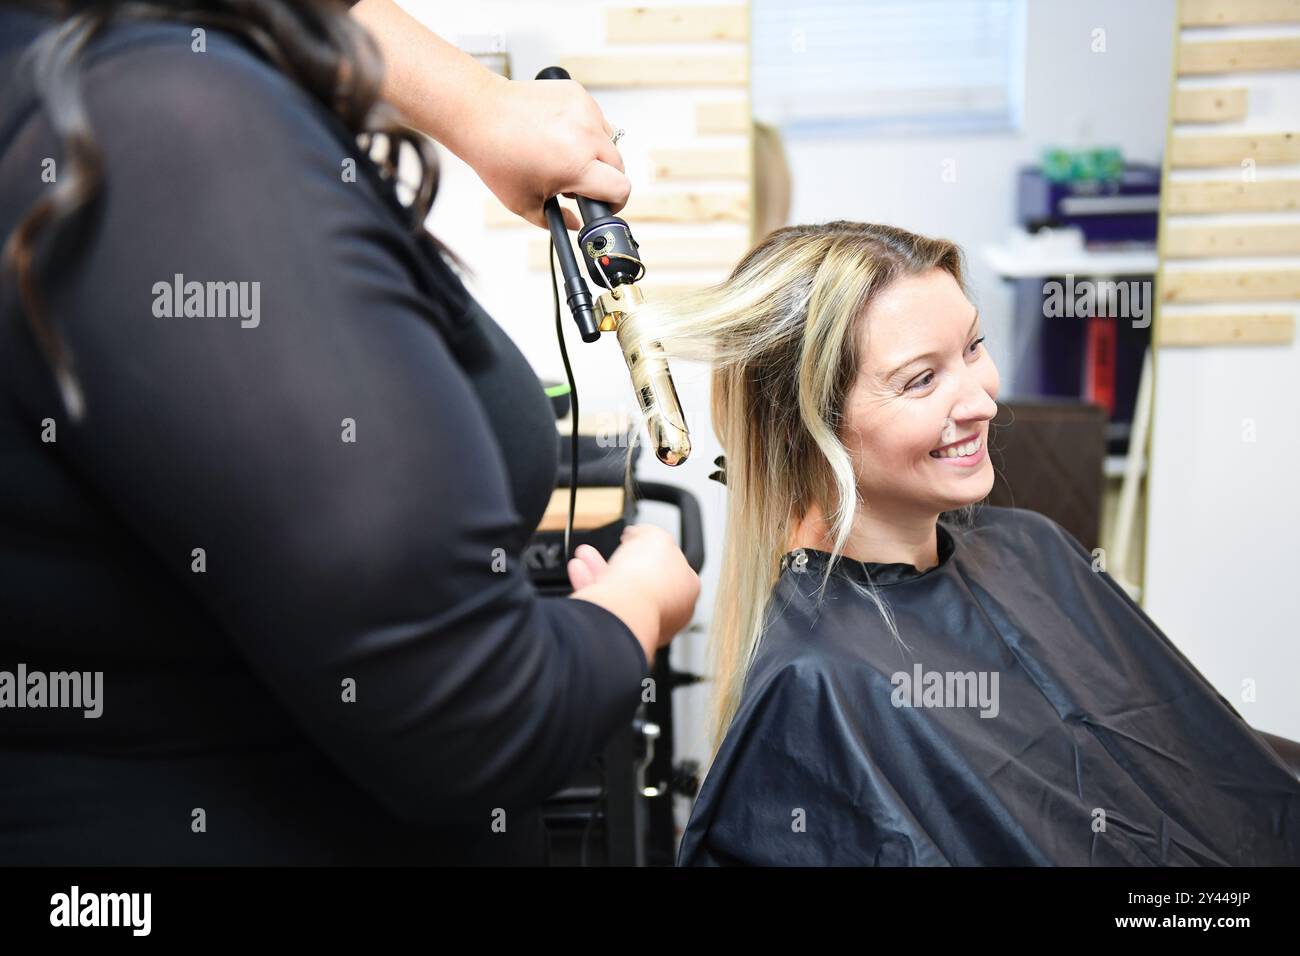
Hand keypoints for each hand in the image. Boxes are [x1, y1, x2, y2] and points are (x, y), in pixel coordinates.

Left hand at [447, 75, 630, 230]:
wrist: (480, 114)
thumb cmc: (496, 154)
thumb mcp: (523, 202)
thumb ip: (554, 220)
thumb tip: (574, 223)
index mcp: (575, 165)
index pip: (621, 188)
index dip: (615, 201)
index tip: (605, 203)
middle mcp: (585, 135)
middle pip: (618, 165)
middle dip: (603, 177)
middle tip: (580, 181)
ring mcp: (583, 111)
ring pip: (609, 139)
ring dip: (596, 152)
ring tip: (567, 155)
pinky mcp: (577, 94)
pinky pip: (595, 117)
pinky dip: (584, 128)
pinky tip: (560, 133)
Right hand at [568, 525, 699, 657]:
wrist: (623, 609)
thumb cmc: (647, 579)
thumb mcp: (657, 538)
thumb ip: (651, 534)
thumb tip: (640, 534)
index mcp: (688, 588)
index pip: (671, 566)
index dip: (652, 550)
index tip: (637, 540)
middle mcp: (668, 611)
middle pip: (642, 579)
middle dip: (622, 559)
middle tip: (612, 548)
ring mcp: (643, 624)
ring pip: (619, 592)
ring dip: (600, 570)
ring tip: (585, 556)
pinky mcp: (619, 631)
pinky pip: (603, 604)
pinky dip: (589, 586)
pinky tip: (579, 572)